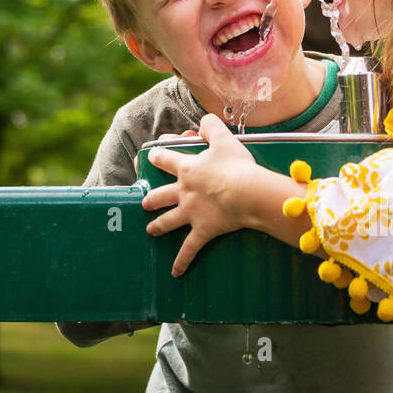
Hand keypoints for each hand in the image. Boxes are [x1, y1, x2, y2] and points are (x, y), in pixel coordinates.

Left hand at [141, 114, 265, 275]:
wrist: (246, 192)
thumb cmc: (236, 165)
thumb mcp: (223, 138)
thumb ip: (212, 126)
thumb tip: (205, 120)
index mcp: (187, 168)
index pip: (165, 159)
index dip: (157, 155)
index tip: (152, 154)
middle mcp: (183, 191)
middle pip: (160, 194)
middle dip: (151, 198)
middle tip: (145, 201)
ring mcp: (191, 213)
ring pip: (168, 220)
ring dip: (158, 225)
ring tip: (150, 229)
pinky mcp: (202, 231)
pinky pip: (189, 250)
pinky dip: (182, 262)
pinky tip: (175, 273)